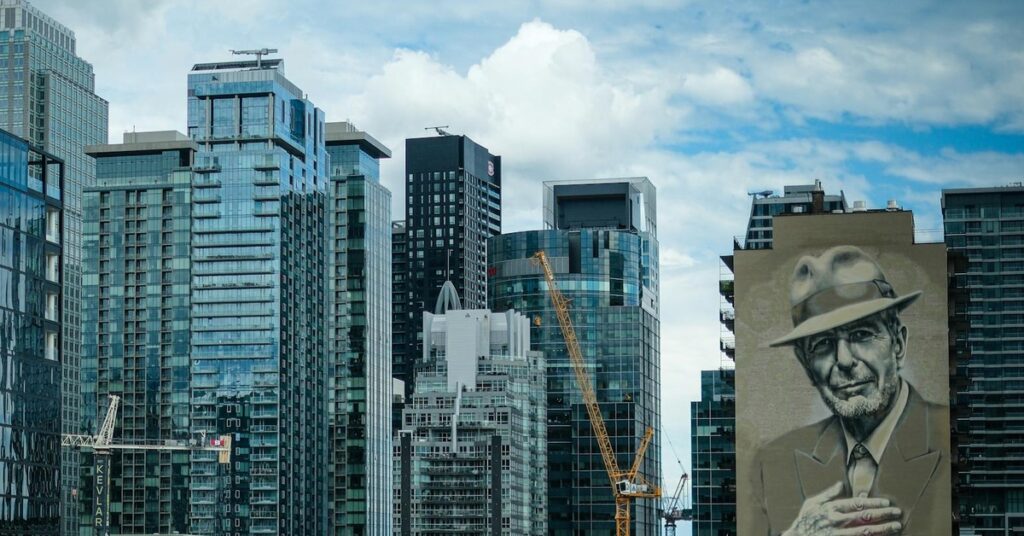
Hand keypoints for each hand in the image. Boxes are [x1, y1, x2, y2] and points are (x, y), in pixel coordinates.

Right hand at [782, 481, 902, 535]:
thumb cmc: (804, 522)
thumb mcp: (812, 504)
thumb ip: (828, 494)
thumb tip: (841, 484)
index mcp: (831, 508)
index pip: (857, 503)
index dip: (873, 502)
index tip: (886, 502)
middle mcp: (837, 521)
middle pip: (865, 516)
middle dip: (883, 514)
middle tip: (897, 513)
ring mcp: (839, 534)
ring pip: (866, 531)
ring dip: (883, 529)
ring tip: (896, 526)